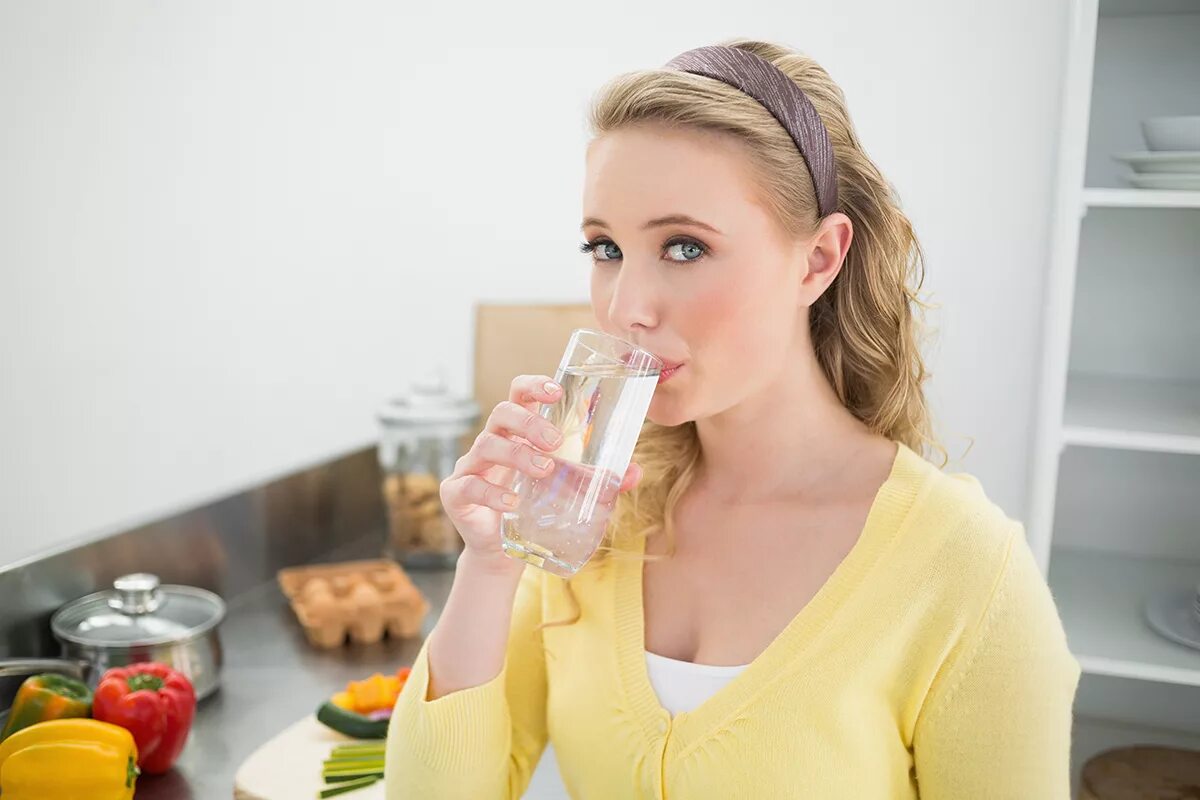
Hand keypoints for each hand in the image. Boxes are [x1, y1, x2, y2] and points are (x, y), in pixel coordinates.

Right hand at [440, 374, 641, 572]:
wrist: (504, 553)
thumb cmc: (535, 509)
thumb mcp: (568, 491)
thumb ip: (599, 479)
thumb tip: (635, 472)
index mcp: (517, 433)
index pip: (518, 394)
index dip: (533, 386)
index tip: (556, 392)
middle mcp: (492, 443)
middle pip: (502, 413)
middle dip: (529, 421)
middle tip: (556, 442)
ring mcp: (470, 466)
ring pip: (486, 444)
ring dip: (517, 454)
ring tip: (544, 470)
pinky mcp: (456, 493)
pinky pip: (469, 485)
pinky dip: (492, 492)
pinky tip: (512, 502)